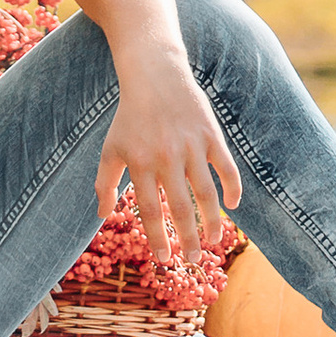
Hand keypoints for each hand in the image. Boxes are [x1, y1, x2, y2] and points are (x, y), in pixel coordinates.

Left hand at [95, 49, 240, 272]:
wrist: (155, 76)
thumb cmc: (129, 118)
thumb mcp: (110, 149)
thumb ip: (104, 183)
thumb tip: (102, 215)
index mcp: (140, 164)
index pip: (150, 210)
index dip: (157, 238)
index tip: (164, 260)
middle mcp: (166, 158)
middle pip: (180, 208)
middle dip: (188, 239)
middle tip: (193, 260)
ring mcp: (191, 147)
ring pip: (206, 193)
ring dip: (212, 221)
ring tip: (213, 242)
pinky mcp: (211, 136)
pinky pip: (227, 167)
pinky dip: (233, 188)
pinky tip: (233, 206)